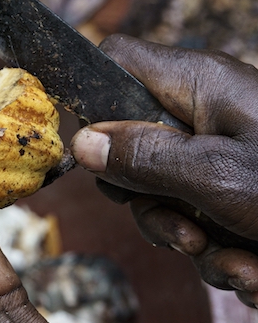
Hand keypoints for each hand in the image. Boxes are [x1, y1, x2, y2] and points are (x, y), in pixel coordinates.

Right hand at [70, 34, 257, 307]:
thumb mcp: (216, 176)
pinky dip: (225, 254)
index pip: (115, 61)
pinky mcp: (239, 190)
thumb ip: (143, 156)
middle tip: (183, 232)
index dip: (91, 97)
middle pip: (131, 145)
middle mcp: (204, 113)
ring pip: (165, 194)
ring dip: (190, 239)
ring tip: (237, 261)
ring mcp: (222, 153)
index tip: (95, 152)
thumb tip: (82, 142)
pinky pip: (202, 219)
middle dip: (148, 201)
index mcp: (195, 84)